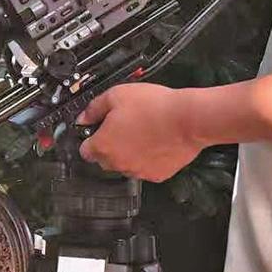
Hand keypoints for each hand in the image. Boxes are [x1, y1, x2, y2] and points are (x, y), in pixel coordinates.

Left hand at [76, 83, 203, 182]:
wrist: (188, 119)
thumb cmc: (155, 107)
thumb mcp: (117, 95)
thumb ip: (94, 108)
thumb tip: (83, 117)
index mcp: (103, 146)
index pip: (85, 150)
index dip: (92, 138)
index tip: (99, 130)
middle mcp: (117, 164)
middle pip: (105, 159)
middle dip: (111, 145)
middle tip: (124, 126)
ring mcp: (138, 172)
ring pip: (126, 164)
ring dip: (129, 152)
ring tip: (144, 132)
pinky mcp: (157, 175)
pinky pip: (146, 168)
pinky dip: (148, 159)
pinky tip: (156, 142)